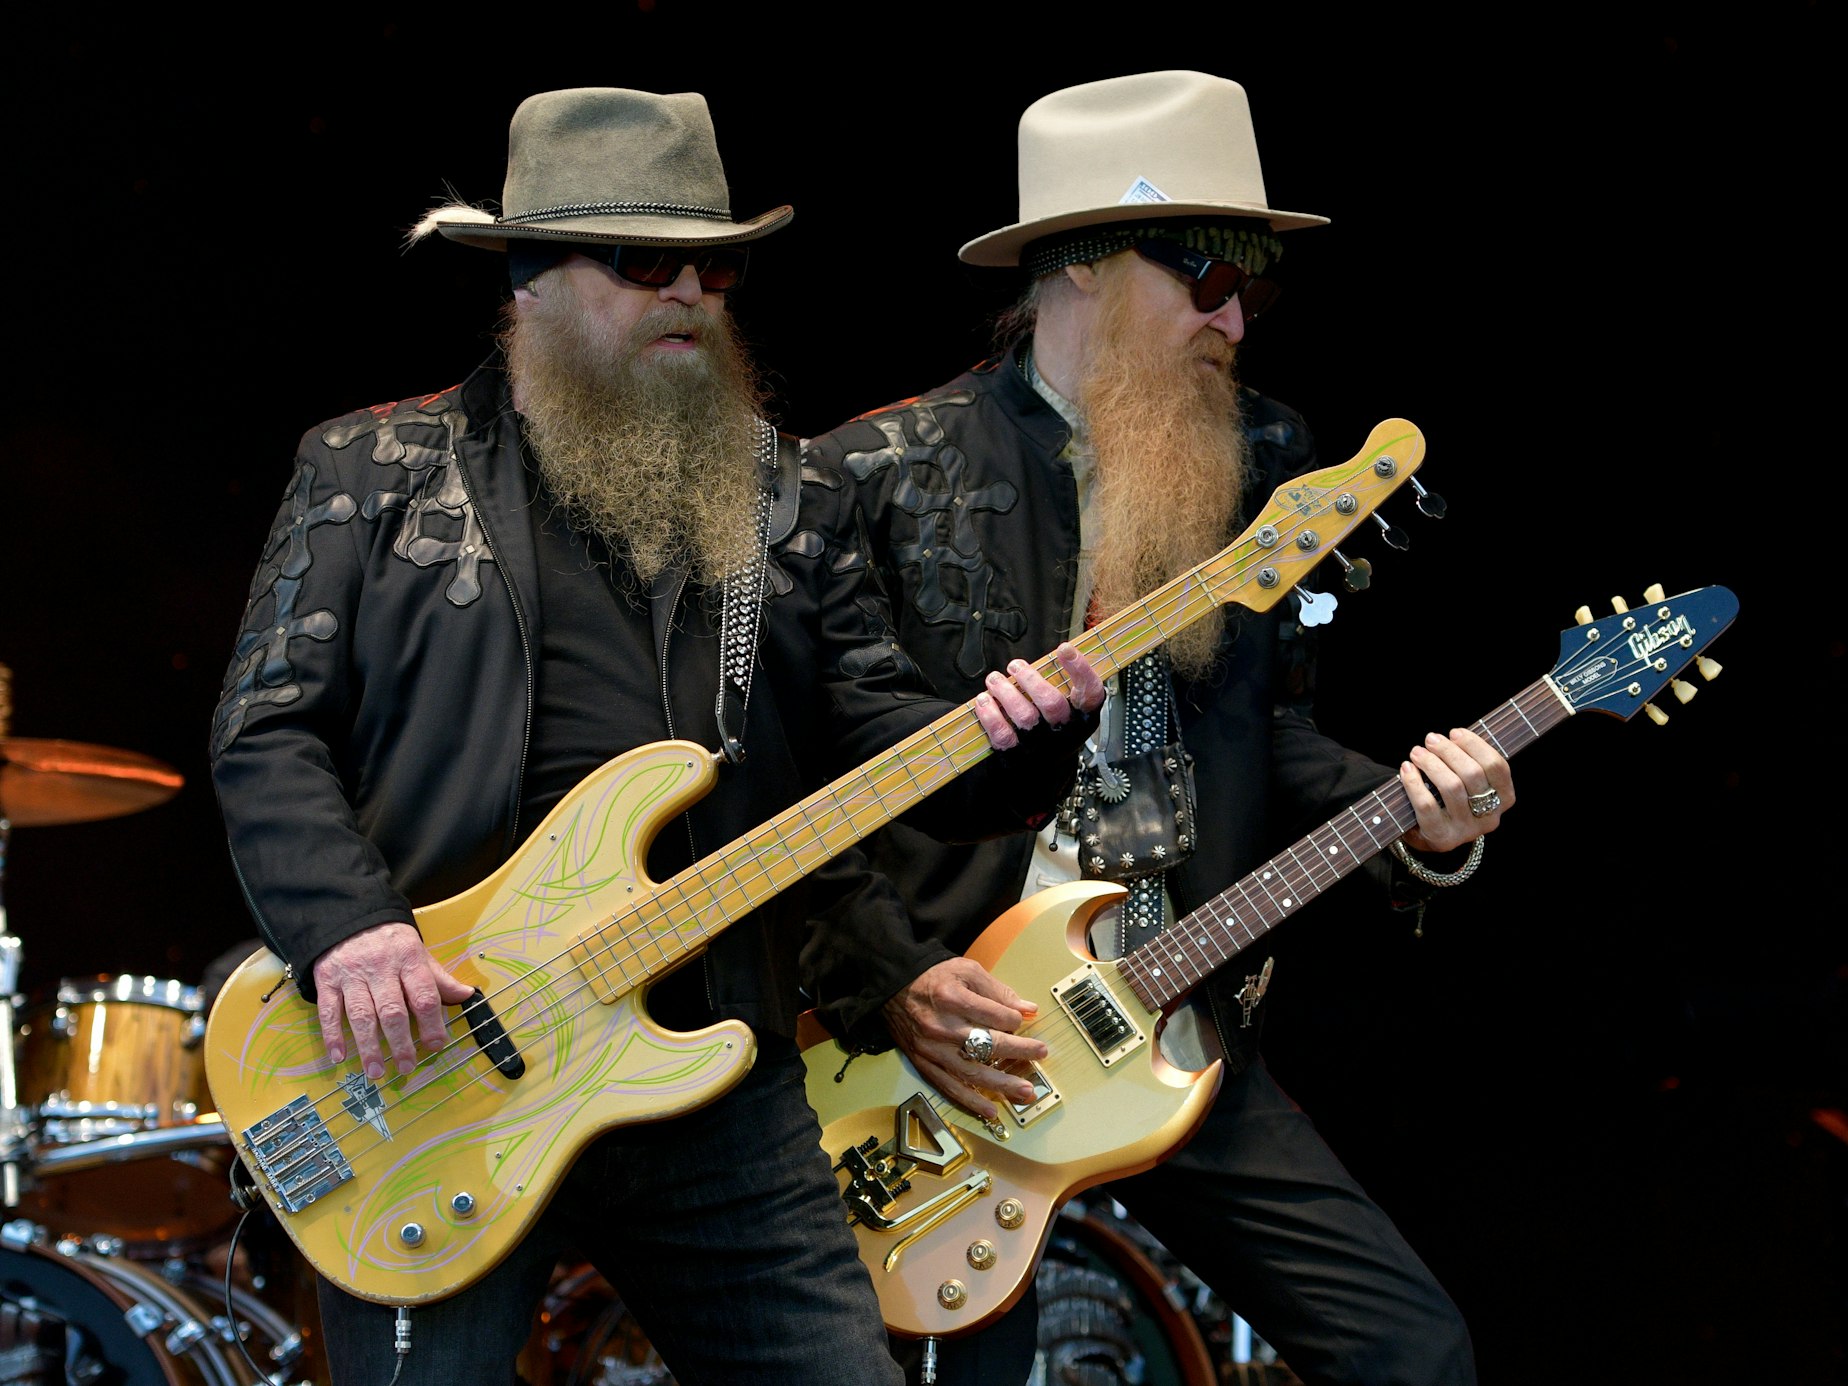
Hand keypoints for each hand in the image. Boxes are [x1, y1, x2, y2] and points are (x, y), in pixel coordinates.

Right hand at [311, 921, 474, 1079]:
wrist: (349, 916)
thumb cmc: (390, 941)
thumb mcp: (418, 952)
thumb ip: (439, 978)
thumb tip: (467, 995)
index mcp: (408, 959)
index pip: (424, 995)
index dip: (432, 1023)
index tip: (437, 1045)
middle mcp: (380, 968)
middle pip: (392, 1010)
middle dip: (400, 1042)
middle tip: (407, 1068)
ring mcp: (352, 975)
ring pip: (361, 1015)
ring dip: (369, 1047)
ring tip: (376, 1072)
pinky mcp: (327, 980)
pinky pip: (329, 1011)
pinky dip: (332, 1035)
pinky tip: (338, 1056)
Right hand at [882, 957, 1047, 1121]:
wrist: (894, 987)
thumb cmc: (933, 977)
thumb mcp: (967, 970)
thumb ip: (998, 991)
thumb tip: (1028, 1010)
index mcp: (955, 998)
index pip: (997, 1016)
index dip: (1015, 1019)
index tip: (1021, 1021)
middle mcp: (943, 1027)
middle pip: (988, 1045)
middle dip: (1019, 1052)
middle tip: (1040, 1054)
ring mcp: (933, 1049)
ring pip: (972, 1073)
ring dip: (1001, 1085)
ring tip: (1025, 1092)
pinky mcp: (924, 1063)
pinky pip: (949, 1087)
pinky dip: (971, 1101)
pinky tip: (990, 1110)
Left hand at [972, 642, 1102, 749]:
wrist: (1040, 772)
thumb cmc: (1052, 731)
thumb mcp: (1067, 711)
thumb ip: (1061, 687)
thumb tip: (1049, 656)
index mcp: (1082, 718)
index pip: (1090, 693)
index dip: (1080, 670)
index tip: (1064, 649)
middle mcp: (1064, 734)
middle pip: (1051, 703)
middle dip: (1030, 679)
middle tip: (1015, 665)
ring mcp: (1041, 747)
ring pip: (1024, 716)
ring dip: (1005, 692)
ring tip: (994, 679)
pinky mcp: (1017, 756)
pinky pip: (1002, 734)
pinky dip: (990, 714)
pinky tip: (983, 701)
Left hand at [1399, 727, 1513, 854]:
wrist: (1431, 834)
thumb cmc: (1451, 799)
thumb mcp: (1468, 782)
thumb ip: (1469, 760)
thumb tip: (1454, 735)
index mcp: (1504, 799)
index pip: (1497, 767)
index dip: (1475, 745)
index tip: (1454, 732)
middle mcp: (1489, 817)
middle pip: (1473, 774)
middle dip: (1449, 751)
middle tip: (1430, 738)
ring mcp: (1467, 830)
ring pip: (1452, 787)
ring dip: (1431, 763)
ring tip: (1417, 752)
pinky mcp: (1443, 837)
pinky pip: (1427, 805)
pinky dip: (1414, 782)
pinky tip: (1407, 769)